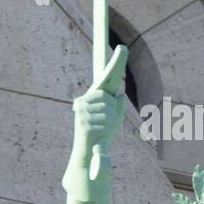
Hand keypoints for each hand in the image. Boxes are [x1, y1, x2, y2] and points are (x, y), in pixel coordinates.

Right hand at [71, 45, 128, 165]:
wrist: (88, 155)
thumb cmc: (101, 135)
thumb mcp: (113, 119)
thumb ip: (117, 105)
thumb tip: (119, 93)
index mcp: (89, 97)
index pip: (105, 78)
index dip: (116, 63)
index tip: (123, 48)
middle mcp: (82, 101)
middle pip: (110, 98)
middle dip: (114, 113)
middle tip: (106, 125)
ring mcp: (81, 112)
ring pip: (109, 111)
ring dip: (111, 123)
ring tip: (102, 131)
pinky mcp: (82, 122)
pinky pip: (105, 122)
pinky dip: (107, 131)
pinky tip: (98, 136)